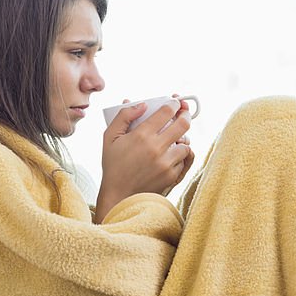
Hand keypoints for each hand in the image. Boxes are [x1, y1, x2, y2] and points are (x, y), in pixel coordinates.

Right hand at [94, 96, 194, 222]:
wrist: (118, 194)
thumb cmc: (113, 164)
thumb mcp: (110, 137)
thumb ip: (124, 116)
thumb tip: (142, 104)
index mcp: (141, 135)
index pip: (166, 112)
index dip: (174, 103)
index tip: (175, 102)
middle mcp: (156, 148)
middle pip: (183, 124)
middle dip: (186, 115)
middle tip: (184, 113)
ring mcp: (166, 163)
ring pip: (186, 144)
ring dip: (182, 138)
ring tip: (175, 138)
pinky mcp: (171, 175)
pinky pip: (183, 160)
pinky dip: (179, 155)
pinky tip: (171, 154)